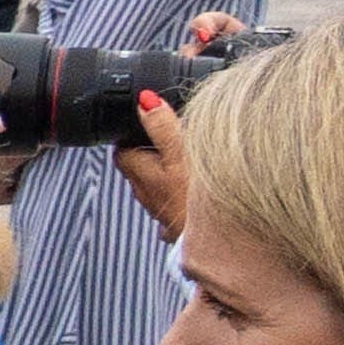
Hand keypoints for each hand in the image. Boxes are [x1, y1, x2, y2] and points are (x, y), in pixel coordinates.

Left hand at [110, 86, 188, 242]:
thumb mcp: (181, 155)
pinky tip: (197, 188)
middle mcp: (145, 193)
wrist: (221, 244)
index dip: (132, 132)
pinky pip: (175, 202)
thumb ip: (163, 126)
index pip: (123, 148)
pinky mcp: (179, 223)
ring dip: (166, 170)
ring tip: (185, 156)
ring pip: (156, 184)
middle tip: (168, 134)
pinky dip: (181, 191)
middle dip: (149, 149)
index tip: (146, 120)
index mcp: (141, 173)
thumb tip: (145, 100)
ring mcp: (161, 210)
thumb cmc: (198, 201)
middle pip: (138, 166)